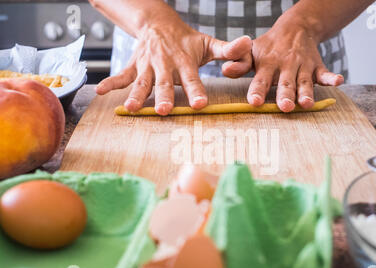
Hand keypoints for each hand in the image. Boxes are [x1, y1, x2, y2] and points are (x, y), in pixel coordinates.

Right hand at [96, 19, 250, 114]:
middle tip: (165, 111)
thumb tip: (248, 44)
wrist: (159, 24)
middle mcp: (165, 65)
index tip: (199, 104)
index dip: (196, 90)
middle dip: (164, 97)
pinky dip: (112, 83)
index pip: (192, 78)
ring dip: (137, 96)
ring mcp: (147, 66)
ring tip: (132, 109)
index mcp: (184, 61)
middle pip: (165, 83)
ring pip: (142, 82)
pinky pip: (122, 75)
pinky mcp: (134, 66)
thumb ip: (228, 49)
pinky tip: (101, 92)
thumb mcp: (208, 43)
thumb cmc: (186, 40)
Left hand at [223, 17, 343, 111]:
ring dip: (306, 92)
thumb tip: (225, 70)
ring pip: (304, 81)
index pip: (261, 79)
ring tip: (306, 104)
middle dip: (285, 95)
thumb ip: (240, 63)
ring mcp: (303, 66)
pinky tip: (338, 81)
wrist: (295, 28)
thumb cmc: (268, 48)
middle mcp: (285, 65)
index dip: (257, 90)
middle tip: (285, 107)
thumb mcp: (252, 52)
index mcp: (267, 64)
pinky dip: (332, 77)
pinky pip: (325, 72)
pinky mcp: (317, 66)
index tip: (254, 102)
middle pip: (285, 83)